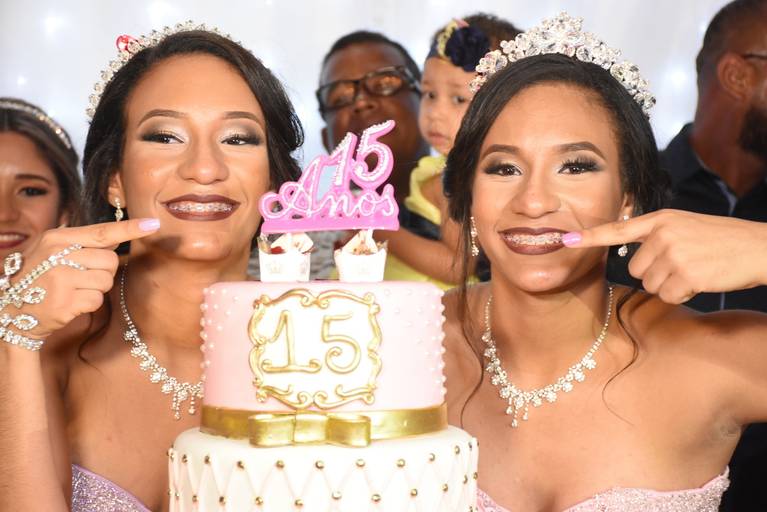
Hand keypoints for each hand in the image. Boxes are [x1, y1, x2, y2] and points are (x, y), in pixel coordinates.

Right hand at [2, 218, 159, 337]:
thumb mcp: (51, 250)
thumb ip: (81, 242)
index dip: (130, 229)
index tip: (153, 224)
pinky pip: (97, 300)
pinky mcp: (65, 302)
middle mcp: (58, 256)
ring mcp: (61, 279)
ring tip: (75, 289)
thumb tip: (116, 236)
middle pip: (110, 260)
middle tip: (83, 277)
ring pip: (107, 281)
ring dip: (97, 288)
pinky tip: (71, 302)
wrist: (11, 312)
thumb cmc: (38, 277)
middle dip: (104, 271)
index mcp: (57, 238)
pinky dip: (89, 303)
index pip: (102, 232)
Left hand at [562, 209, 766, 303]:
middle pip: (635, 269)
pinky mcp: (686, 273)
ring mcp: (674, 253)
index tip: (565, 240)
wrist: (758, 247)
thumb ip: (657, 237)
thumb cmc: (721, 240)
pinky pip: (667, 296)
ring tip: (695, 269)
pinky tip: (701, 281)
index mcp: (661, 220)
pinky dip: (681, 295)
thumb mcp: (686, 227)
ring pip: (650, 285)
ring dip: (670, 285)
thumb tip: (632, 260)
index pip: (618, 229)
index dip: (590, 237)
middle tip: (684, 263)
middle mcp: (662, 234)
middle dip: (655, 273)